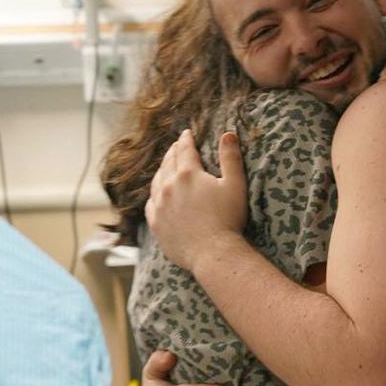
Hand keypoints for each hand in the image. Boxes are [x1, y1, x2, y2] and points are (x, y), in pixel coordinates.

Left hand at [146, 129, 247, 271]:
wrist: (212, 253)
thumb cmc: (228, 219)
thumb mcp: (235, 185)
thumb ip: (230, 158)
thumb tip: (228, 134)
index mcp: (188, 174)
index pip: (184, 150)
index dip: (186, 140)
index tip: (186, 133)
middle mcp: (169, 186)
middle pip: (168, 163)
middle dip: (173, 152)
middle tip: (176, 146)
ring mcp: (159, 206)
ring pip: (156, 181)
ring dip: (161, 170)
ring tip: (166, 166)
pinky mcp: (156, 223)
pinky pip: (150, 203)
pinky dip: (154, 193)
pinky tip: (157, 194)